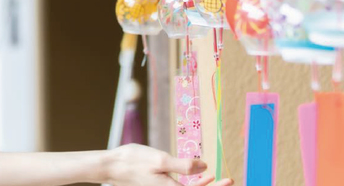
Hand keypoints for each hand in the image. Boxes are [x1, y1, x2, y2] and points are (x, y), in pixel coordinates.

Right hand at [101, 144, 231, 185]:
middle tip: (230, 180)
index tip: (230, 180)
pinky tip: (201, 173)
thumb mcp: (161, 160)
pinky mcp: (162, 185)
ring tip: (218, 178)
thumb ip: (183, 165)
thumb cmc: (134, 161)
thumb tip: (205, 166)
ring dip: (205, 185)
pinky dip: (194, 182)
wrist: (113, 165)